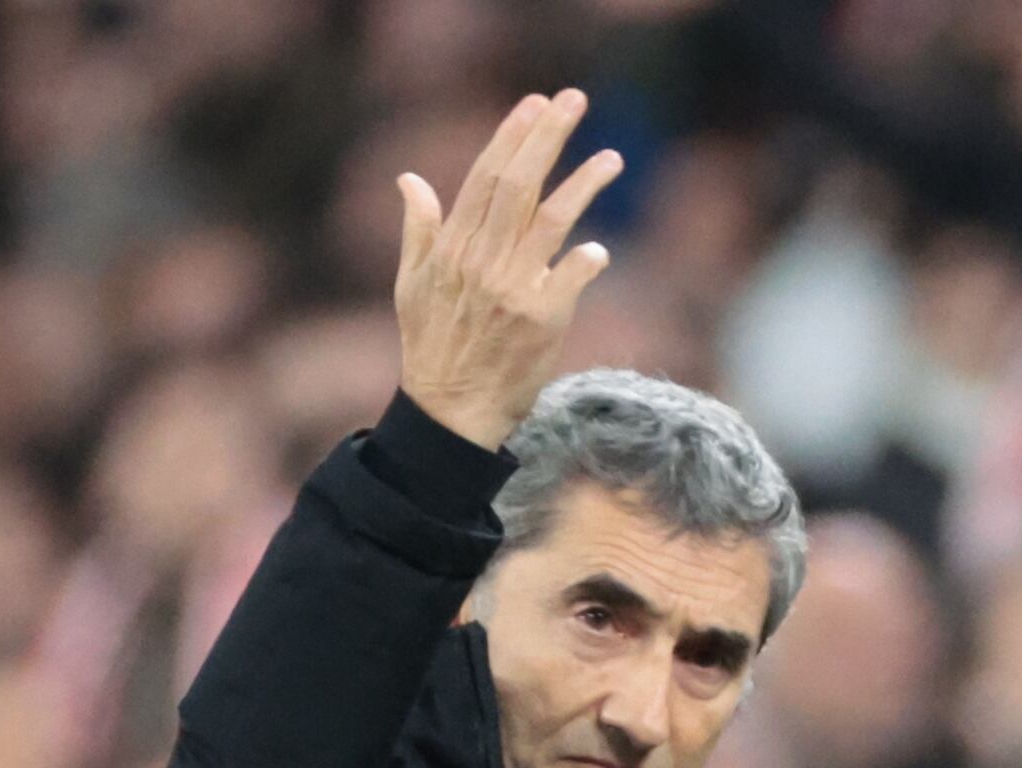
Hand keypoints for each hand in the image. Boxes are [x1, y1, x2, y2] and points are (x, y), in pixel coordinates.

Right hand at [392, 88, 624, 450]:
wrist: (451, 414)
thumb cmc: (432, 349)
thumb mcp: (410, 286)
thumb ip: (418, 230)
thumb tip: (408, 178)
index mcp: (452, 249)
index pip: (484, 177)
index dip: (511, 137)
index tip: (534, 104)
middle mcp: (482, 262)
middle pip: (519, 185)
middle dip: (547, 137)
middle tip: (573, 100)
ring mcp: (513, 290)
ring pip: (553, 220)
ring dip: (584, 183)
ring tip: (612, 157)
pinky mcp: (542, 321)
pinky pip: (571, 277)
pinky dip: (586, 259)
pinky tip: (598, 247)